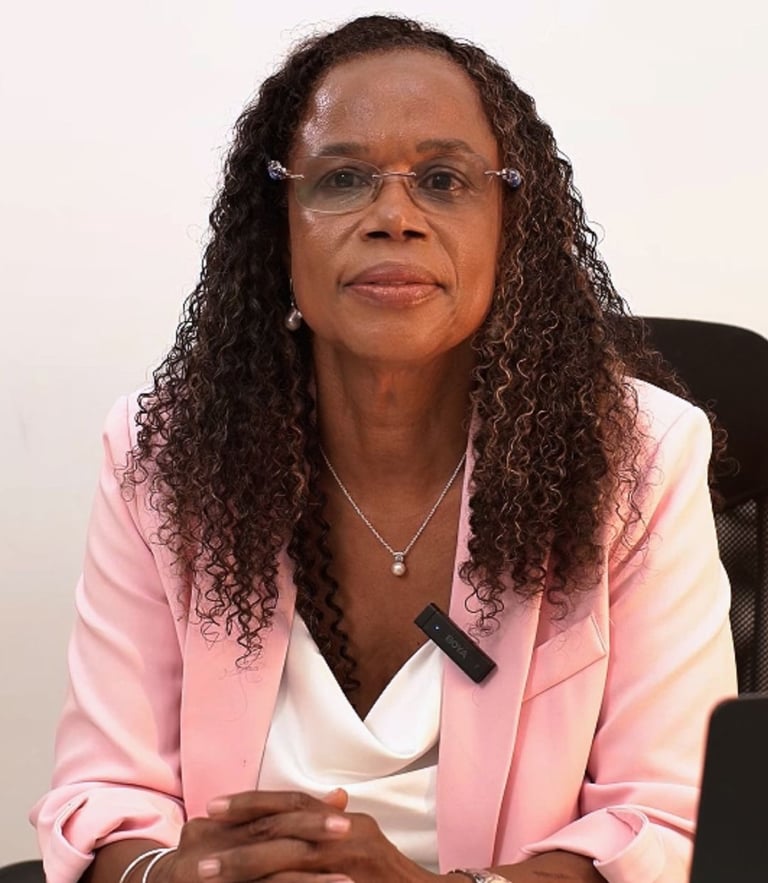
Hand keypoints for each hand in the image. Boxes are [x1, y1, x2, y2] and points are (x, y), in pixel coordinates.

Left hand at [154, 789, 435, 882]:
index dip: (254, 801)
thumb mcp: (365, 846)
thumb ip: (340, 827)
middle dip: (239, 826)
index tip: (216, 804)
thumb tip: (332, 801)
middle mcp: (347, 834)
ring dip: (242, 864)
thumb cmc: (391, 881)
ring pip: (284, 856)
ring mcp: (347, 861)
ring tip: (204, 871)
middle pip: (283, 822)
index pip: (292, 802)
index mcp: (347, 822)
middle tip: (200, 826)